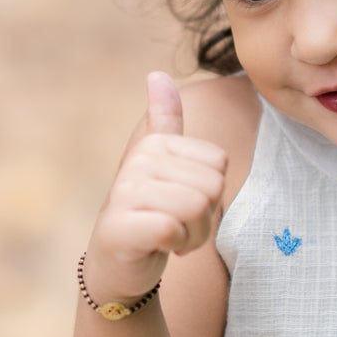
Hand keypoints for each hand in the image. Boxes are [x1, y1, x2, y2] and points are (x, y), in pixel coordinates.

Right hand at [83, 71, 228, 303]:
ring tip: (169, 237)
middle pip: (212, 187)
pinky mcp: (119, 226)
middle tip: (177, 225)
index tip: (184, 204)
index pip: (219, 164)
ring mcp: (125, 193)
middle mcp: (138, 162)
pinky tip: (157, 246)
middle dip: (204, 218)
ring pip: (196, 208)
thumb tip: (157, 73)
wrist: (117, 264)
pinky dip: (174, 245)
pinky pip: (173, 229)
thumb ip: (164, 121)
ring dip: (192, 235)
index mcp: (155, 144)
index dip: (211, 193)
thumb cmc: (148, 214)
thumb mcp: (162, 166)